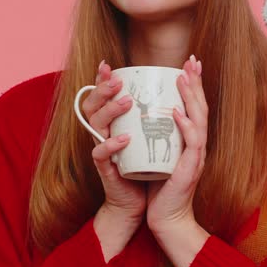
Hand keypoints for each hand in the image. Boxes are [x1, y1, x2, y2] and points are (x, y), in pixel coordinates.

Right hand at [85, 60, 146, 221]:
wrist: (140, 203)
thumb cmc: (147, 167)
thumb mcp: (151, 137)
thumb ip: (154, 116)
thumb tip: (173, 90)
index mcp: (112, 123)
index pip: (102, 97)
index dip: (101, 80)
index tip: (108, 64)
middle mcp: (103, 133)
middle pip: (92, 105)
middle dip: (102, 89)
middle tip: (118, 80)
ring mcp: (102, 150)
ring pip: (95, 124)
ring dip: (110, 111)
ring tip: (126, 102)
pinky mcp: (106, 168)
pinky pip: (101, 153)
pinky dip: (111, 144)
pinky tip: (124, 138)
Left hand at [146, 54, 207, 233]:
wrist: (166, 220)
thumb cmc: (160, 190)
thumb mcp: (158, 156)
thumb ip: (157, 137)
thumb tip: (144, 115)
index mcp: (190, 142)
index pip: (194, 108)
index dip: (193, 86)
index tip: (188, 65)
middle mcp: (197, 146)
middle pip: (201, 108)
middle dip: (197, 83)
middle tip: (192, 60)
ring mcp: (196, 157)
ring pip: (199, 121)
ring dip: (192, 98)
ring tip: (184, 78)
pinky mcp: (190, 170)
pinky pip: (191, 144)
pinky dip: (186, 126)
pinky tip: (178, 112)